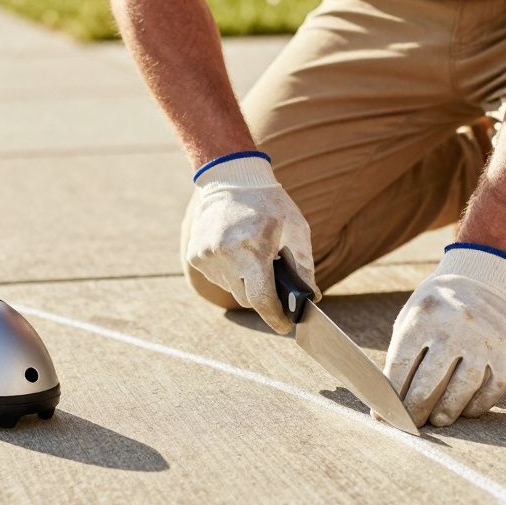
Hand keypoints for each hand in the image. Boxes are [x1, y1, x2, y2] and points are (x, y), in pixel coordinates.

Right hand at [185, 154, 319, 333]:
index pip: (262, 299)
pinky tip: (235, 250)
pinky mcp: (195, 255)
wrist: (231, 178)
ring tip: (252, 254)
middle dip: (263, 294)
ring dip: (245, 281)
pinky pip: (218, 278)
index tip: (285, 326)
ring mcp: (207, 256)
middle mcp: (225, 254)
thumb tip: (310, 298)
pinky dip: (230, 272)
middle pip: (248, 298)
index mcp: (253, 248)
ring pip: (232, 289)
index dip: (275, 317)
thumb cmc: (270, 204)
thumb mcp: (296, 230)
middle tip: (272, 273)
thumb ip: (304, 266)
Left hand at [383, 247, 505, 426]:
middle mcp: (455, 328)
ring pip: (463, 388)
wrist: (483, 276)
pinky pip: (493, 388)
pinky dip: (478, 404)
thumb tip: (390, 400)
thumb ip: (401, 354)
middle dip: (416, 409)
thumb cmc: (438, 306)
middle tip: (412, 424)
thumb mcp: (412, 317)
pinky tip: (466, 409)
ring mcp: (485, 340)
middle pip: (430, 382)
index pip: (401, 367)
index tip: (385, 414)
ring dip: (448, 411)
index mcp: (424, 317)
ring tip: (438, 420)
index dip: (391, 396)